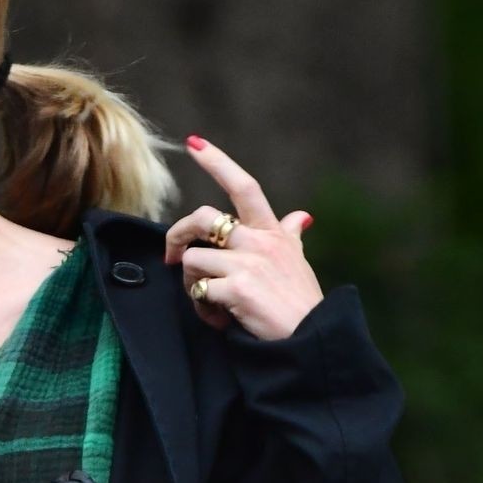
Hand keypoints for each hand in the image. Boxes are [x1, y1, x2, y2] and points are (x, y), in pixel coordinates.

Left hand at [163, 136, 323, 339]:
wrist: (310, 339)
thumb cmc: (301, 302)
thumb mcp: (298, 261)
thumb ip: (292, 235)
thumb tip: (301, 217)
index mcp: (272, 231)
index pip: (245, 186)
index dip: (217, 162)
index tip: (193, 142)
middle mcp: (260, 241)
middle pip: (203, 217)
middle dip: (177, 234)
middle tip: (172, 257)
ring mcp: (248, 263)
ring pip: (194, 259)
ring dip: (192, 283)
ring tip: (210, 302)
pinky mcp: (236, 288)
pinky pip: (198, 291)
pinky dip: (201, 309)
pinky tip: (218, 319)